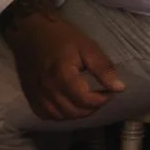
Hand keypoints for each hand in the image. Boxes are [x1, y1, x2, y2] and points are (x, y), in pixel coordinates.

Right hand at [7, 13, 125, 121]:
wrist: (31, 33)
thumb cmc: (62, 37)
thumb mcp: (88, 47)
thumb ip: (103, 68)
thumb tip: (119, 88)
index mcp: (63, 76)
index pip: (86, 100)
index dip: (103, 99)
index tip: (111, 90)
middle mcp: (48, 89)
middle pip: (75, 111)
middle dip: (93, 107)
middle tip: (101, 95)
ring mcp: (36, 94)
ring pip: (61, 116)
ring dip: (79, 112)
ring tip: (88, 99)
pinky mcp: (30, 96)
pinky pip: (46, 114)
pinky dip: (60, 114)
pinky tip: (69, 104)